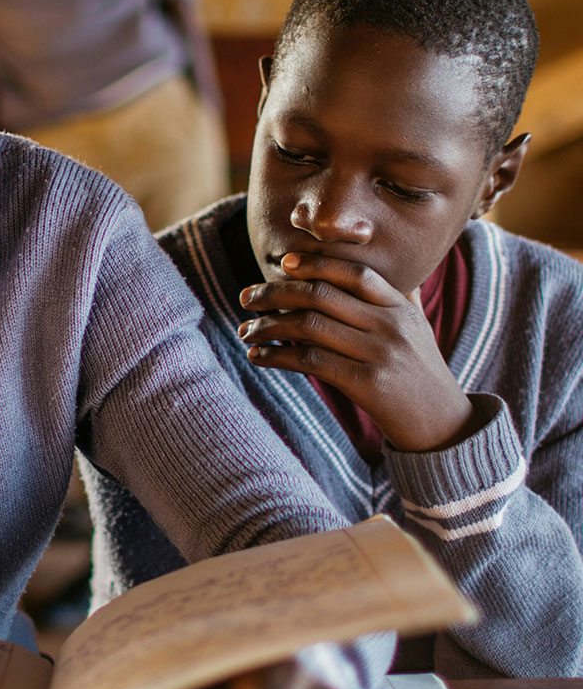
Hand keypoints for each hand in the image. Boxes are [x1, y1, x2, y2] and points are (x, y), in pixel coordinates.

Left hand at [237, 251, 480, 451]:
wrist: (444, 426)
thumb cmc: (422, 373)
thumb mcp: (418, 328)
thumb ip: (401, 297)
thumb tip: (390, 267)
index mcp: (399, 308)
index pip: (354, 273)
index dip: (316, 264)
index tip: (284, 263)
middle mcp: (390, 326)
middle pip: (322, 296)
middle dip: (276, 293)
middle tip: (246, 297)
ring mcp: (379, 354)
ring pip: (310, 327)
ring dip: (269, 326)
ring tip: (245, 331)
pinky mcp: (367, 385)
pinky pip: (312, 361)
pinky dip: (278, 356)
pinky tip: (258, 356)